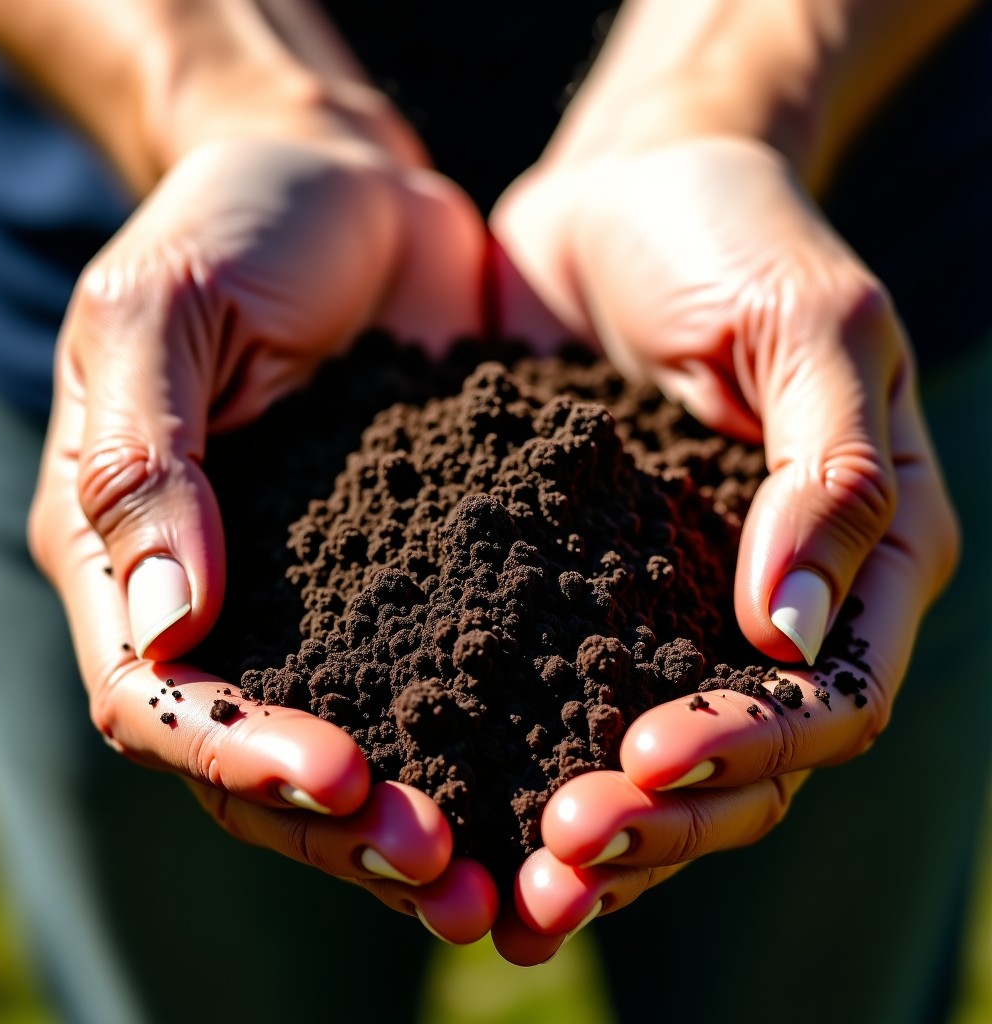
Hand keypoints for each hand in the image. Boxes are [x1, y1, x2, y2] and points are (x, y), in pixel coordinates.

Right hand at [27, 132, 497, 940]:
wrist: (342, 182)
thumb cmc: (234, 223)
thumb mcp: (164, 311)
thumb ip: (148, 459)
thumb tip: (168, 621)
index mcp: (133, 555)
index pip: (166, 701)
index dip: (244, 756)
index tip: (346, 781)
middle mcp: (229, 600)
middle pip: (264, 758)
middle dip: (347, 828)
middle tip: (449, 875)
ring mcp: (328, 594)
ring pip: (363, 740)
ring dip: (424, 815)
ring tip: (508, 872)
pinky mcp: (421, 567)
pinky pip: (450, 668)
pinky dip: (493, 733)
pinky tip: (563, 768)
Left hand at [490, 135, 956, 959]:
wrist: (622, 193)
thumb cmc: (733, 232)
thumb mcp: (810, 320)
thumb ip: (835, 467)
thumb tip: (797, 632)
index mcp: (857, 554)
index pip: (828, 700)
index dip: (751, 749)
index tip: (648, 760)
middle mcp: (763, 604)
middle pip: (740, 765)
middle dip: (658, 822)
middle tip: (559, 856)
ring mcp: (663, 604)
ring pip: (646, 760)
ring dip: (591, 833)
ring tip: (509, 883)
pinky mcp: (570, 585)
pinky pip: (551, 693)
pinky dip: (517, 759)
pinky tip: (454, 802)